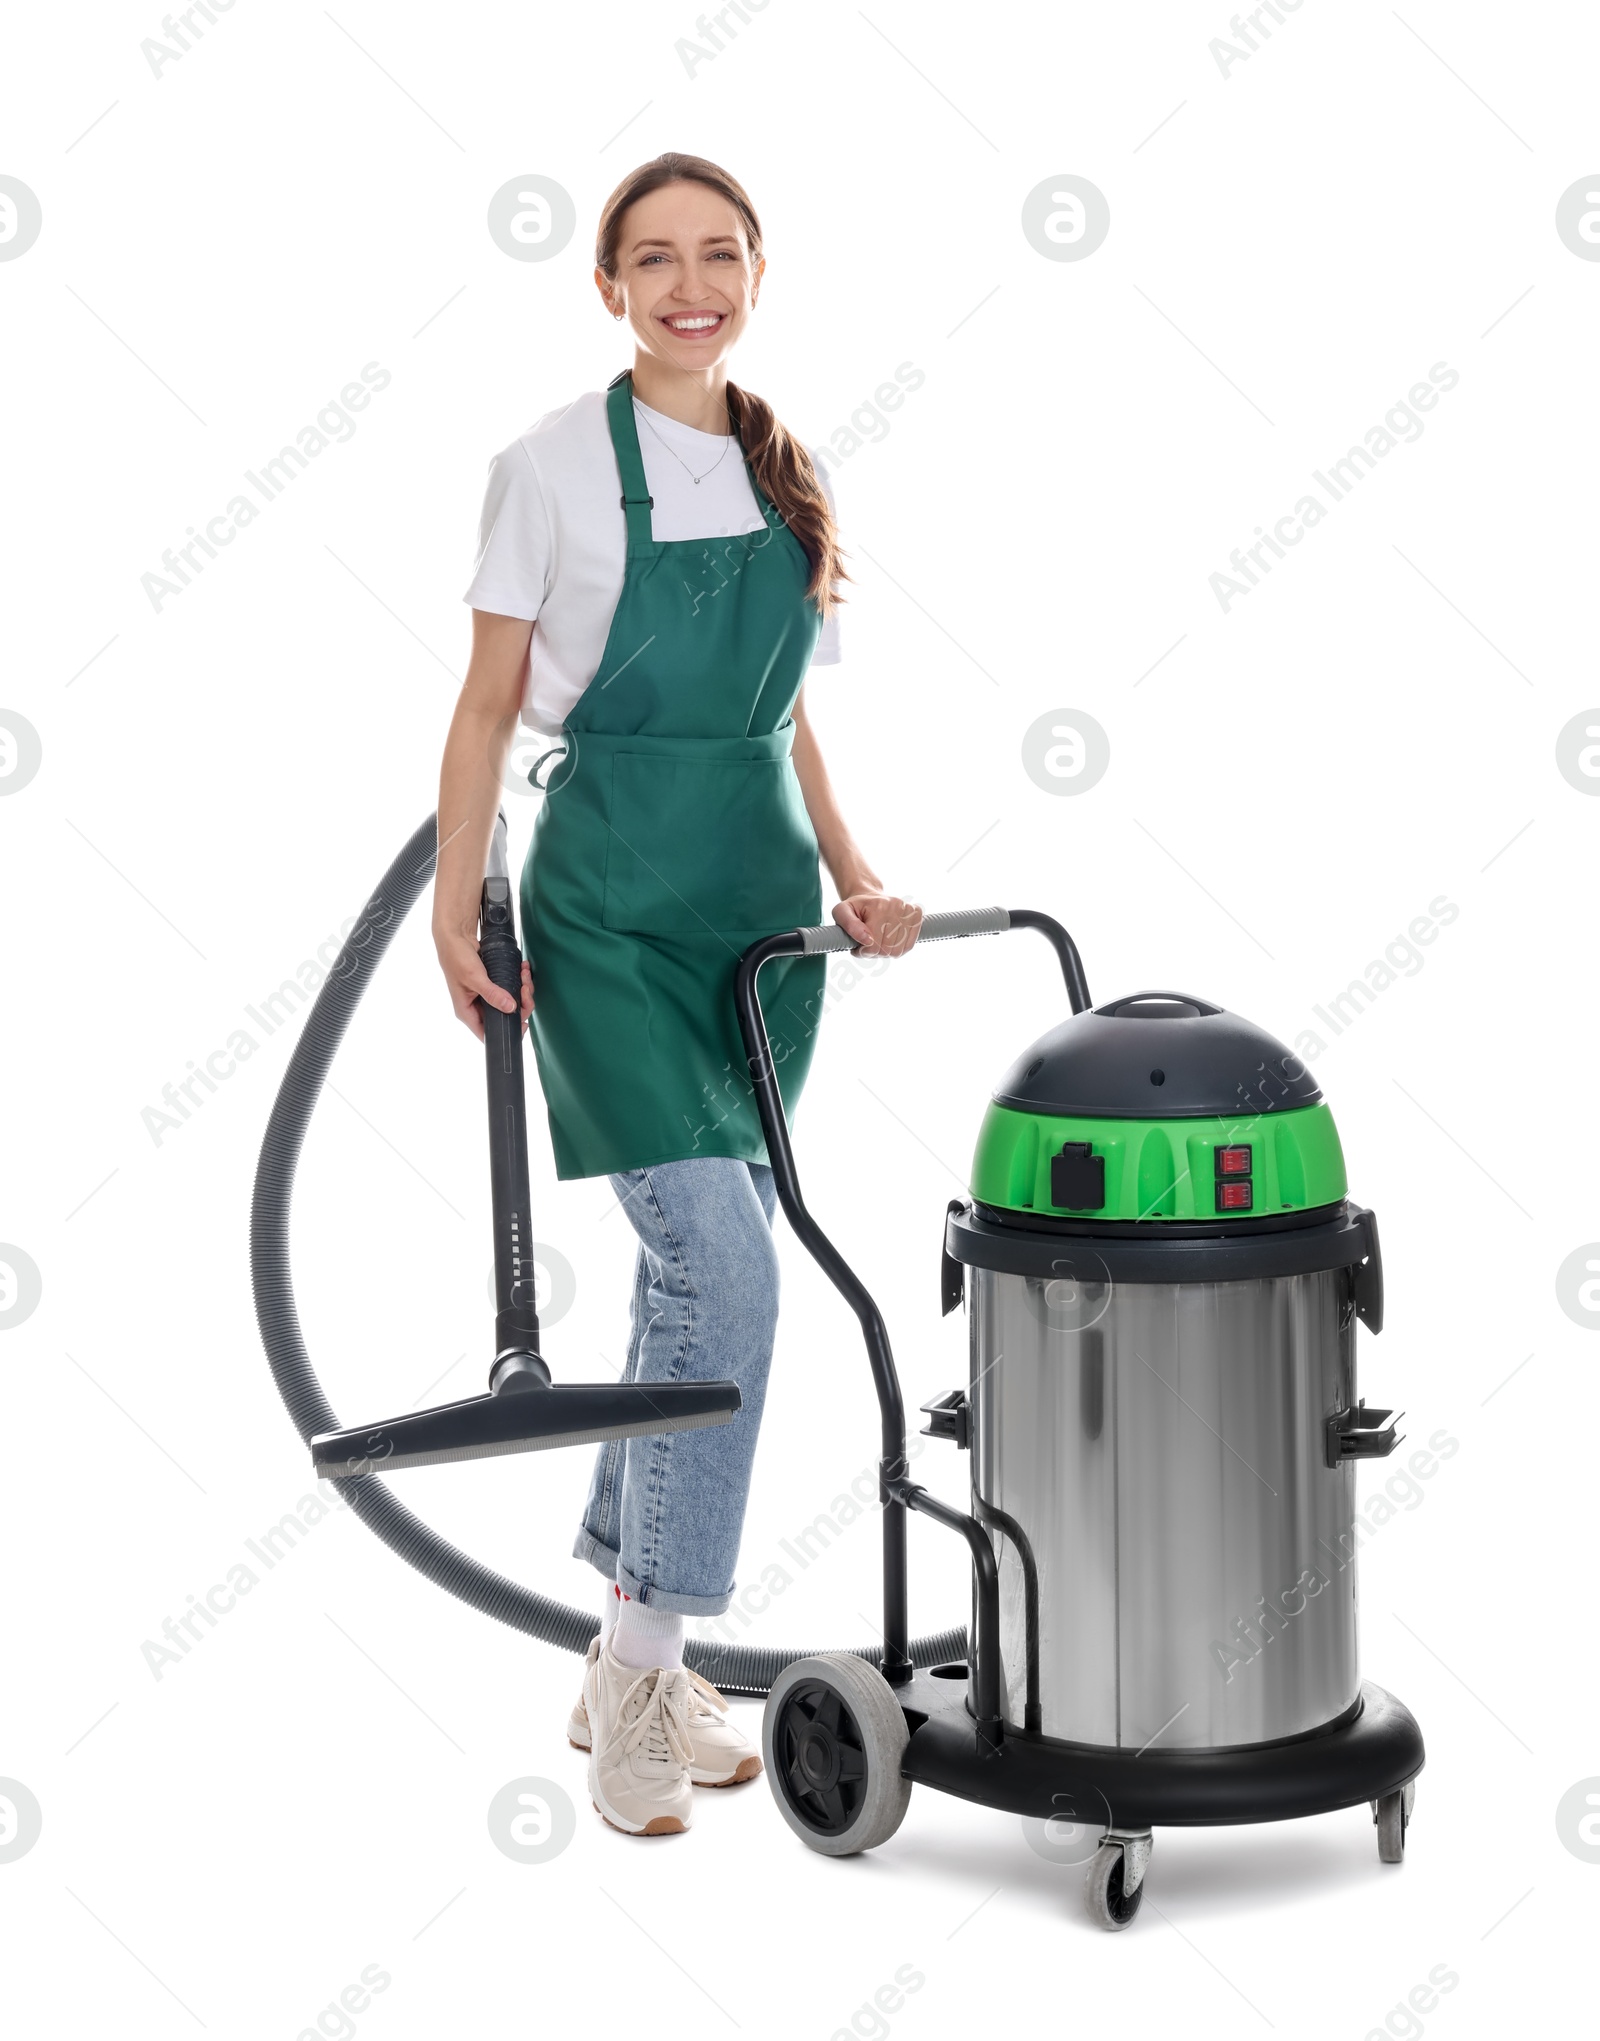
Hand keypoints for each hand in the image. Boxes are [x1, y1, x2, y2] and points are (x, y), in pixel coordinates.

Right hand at [434, 927, 533, 1041]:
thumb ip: (492, 994)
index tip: (522, 1024)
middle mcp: (476, 1007)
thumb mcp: (474, 978)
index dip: (505, 1032)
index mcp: (467, 1012)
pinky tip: (522, 970)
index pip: (487, 1033)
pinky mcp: (493, 984)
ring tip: (524, 975)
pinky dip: (519, 981)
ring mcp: (485, 995)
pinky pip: (510, 988)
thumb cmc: (456, 958)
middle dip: (519, 1005)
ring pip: (509, 1002)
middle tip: (526, 990)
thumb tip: (510, 1008)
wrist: (456, 936)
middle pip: (503, 1017)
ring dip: (522, 991)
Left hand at [831, 891, 922, 957]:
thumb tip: (867, 940)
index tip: (857, 946)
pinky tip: (890, 939)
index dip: (863, 952)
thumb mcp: (841, 913)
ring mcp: (908, 910)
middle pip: (887, 950)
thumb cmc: (855, 908)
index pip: (874, 946)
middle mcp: (896, 906)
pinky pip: (909, 945)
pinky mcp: (916, 914)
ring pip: (899, 950)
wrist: (869, 897)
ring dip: (886, 951)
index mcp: (878, 906)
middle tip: (868, 944)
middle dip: (875, 952)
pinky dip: (898, 948)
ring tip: (879, 941)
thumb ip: (849, 926)